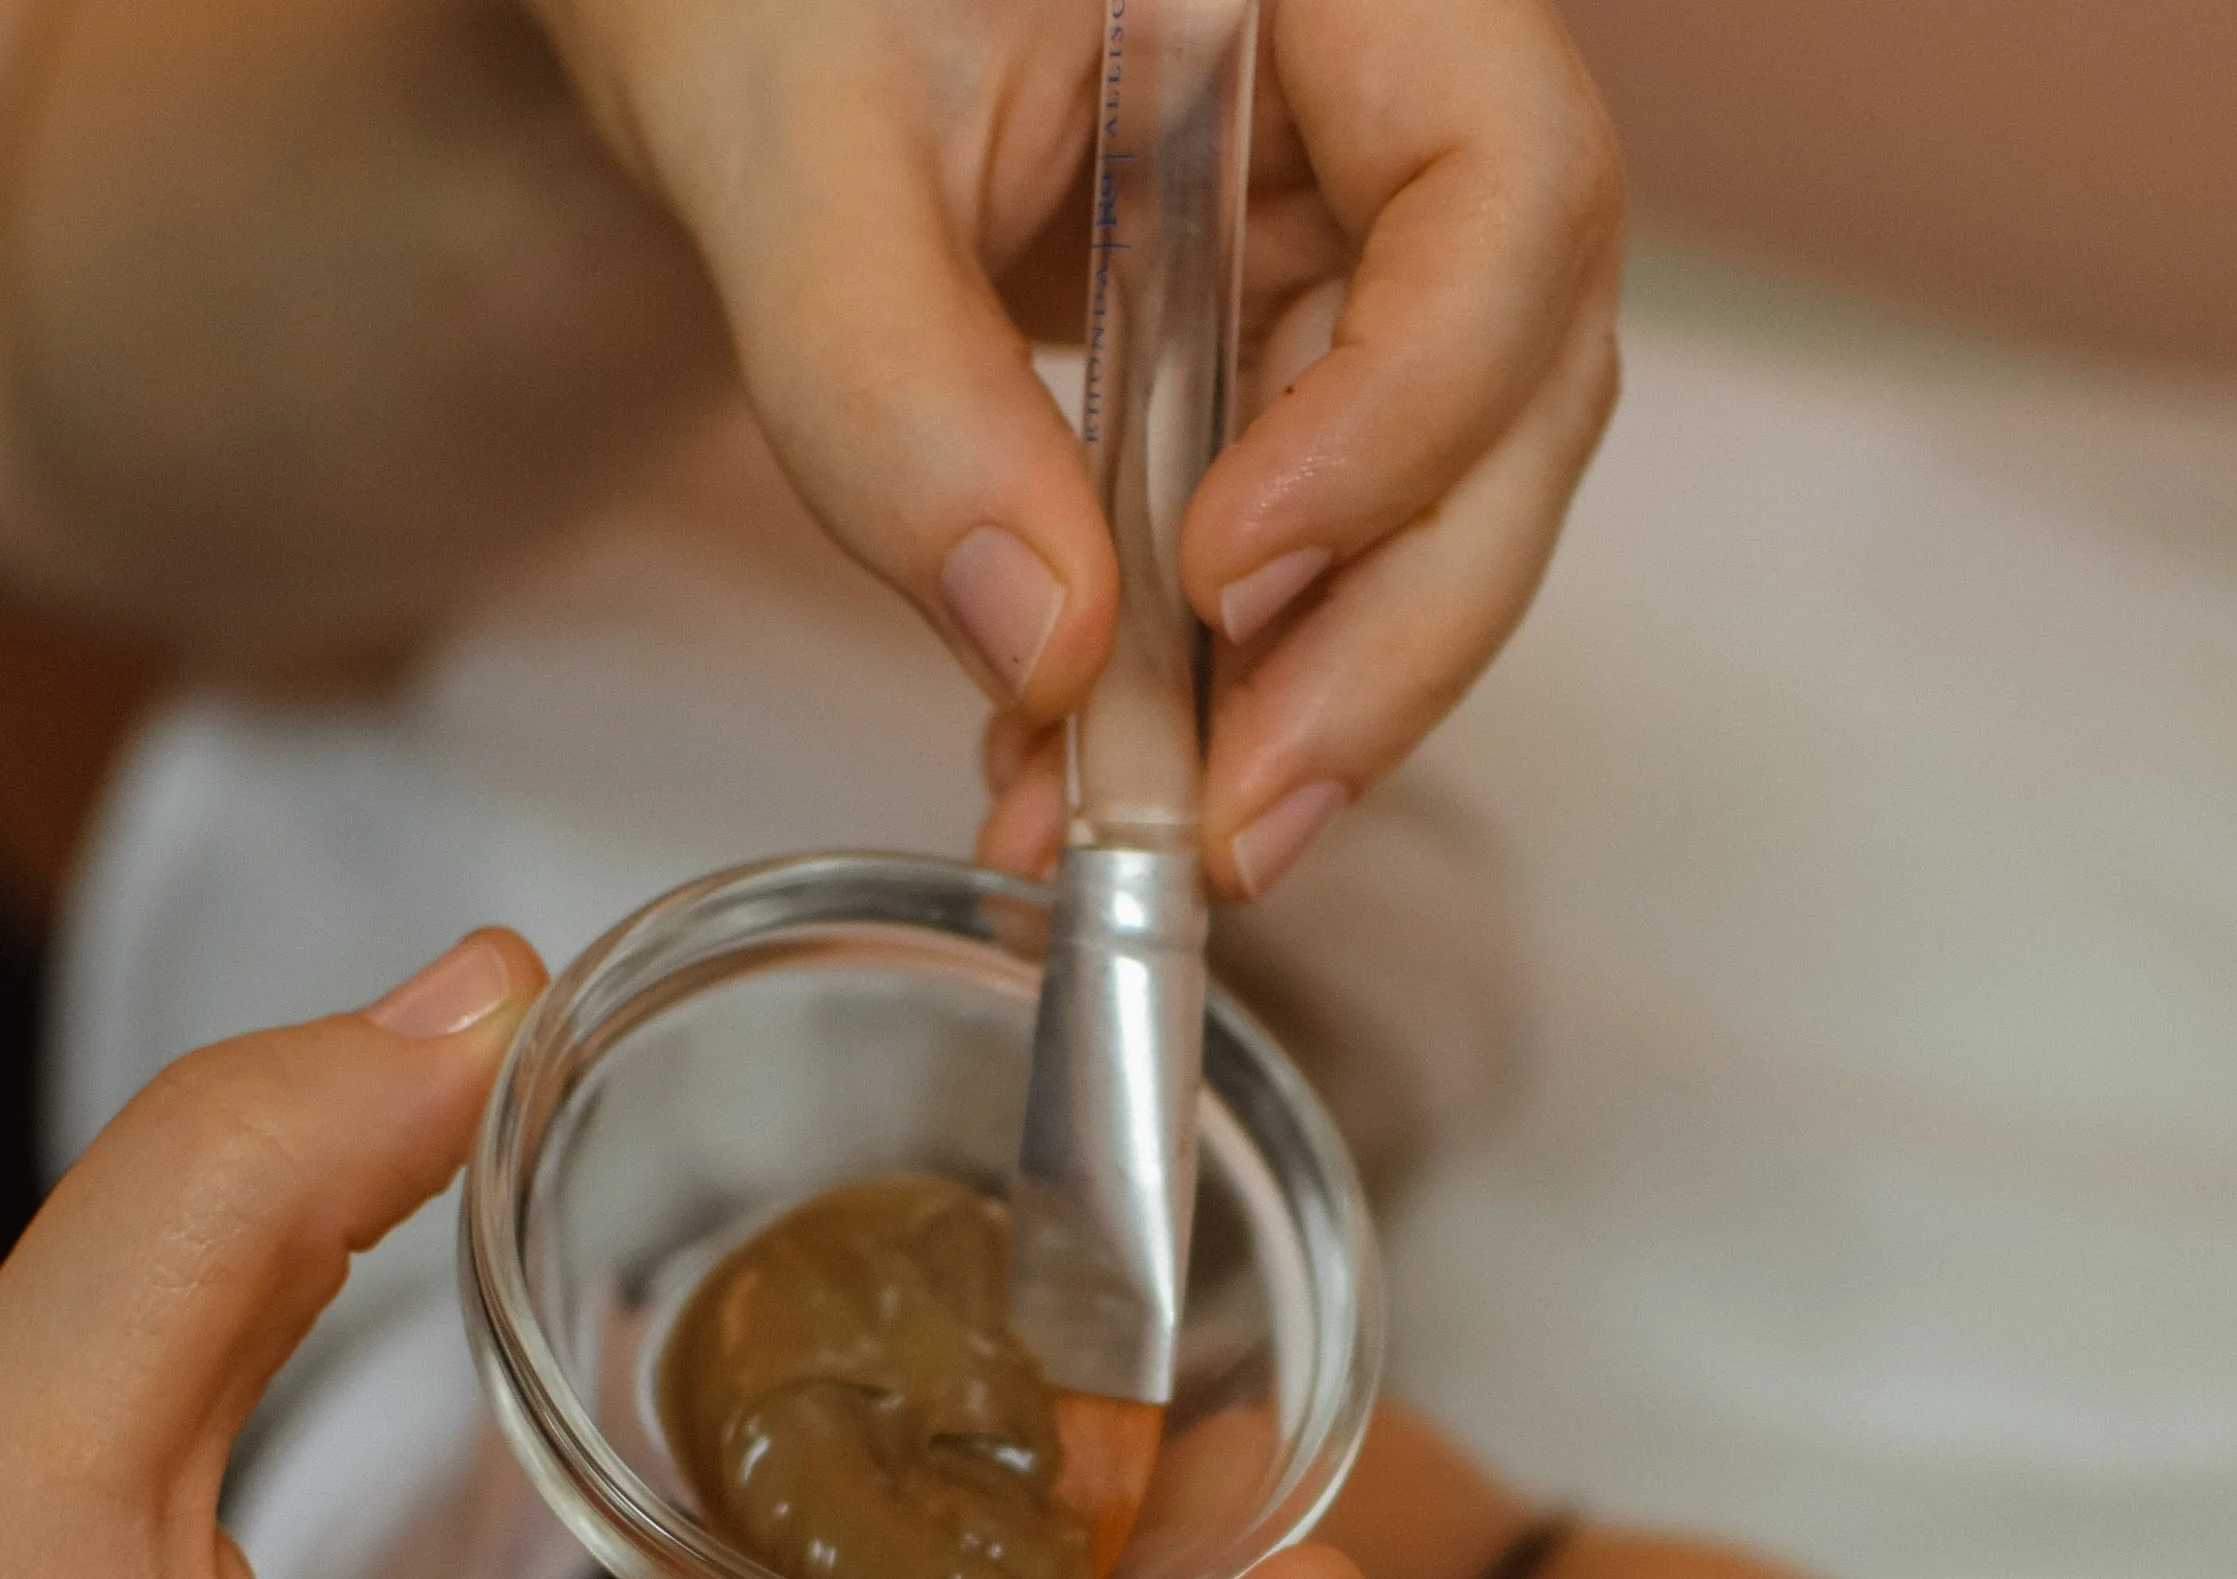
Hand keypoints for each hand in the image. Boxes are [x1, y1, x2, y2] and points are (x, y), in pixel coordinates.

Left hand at [523, 0, 1621, 897]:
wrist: (722, 17)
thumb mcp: (793, 148)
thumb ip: (893, 382)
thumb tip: (1047, 643)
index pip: (1507, 191)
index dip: (1407, 409)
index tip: (1222, 569)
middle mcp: (1389, 105)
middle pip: (1514, 393)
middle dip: (1384, 637)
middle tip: (1236, 818)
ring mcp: (1347, 242)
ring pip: (1434, 504)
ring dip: (1304, 704)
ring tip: (1154, 838)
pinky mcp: (1276, 359)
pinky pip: (1302, 545)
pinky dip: (1210, 687)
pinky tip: (1088, 776)